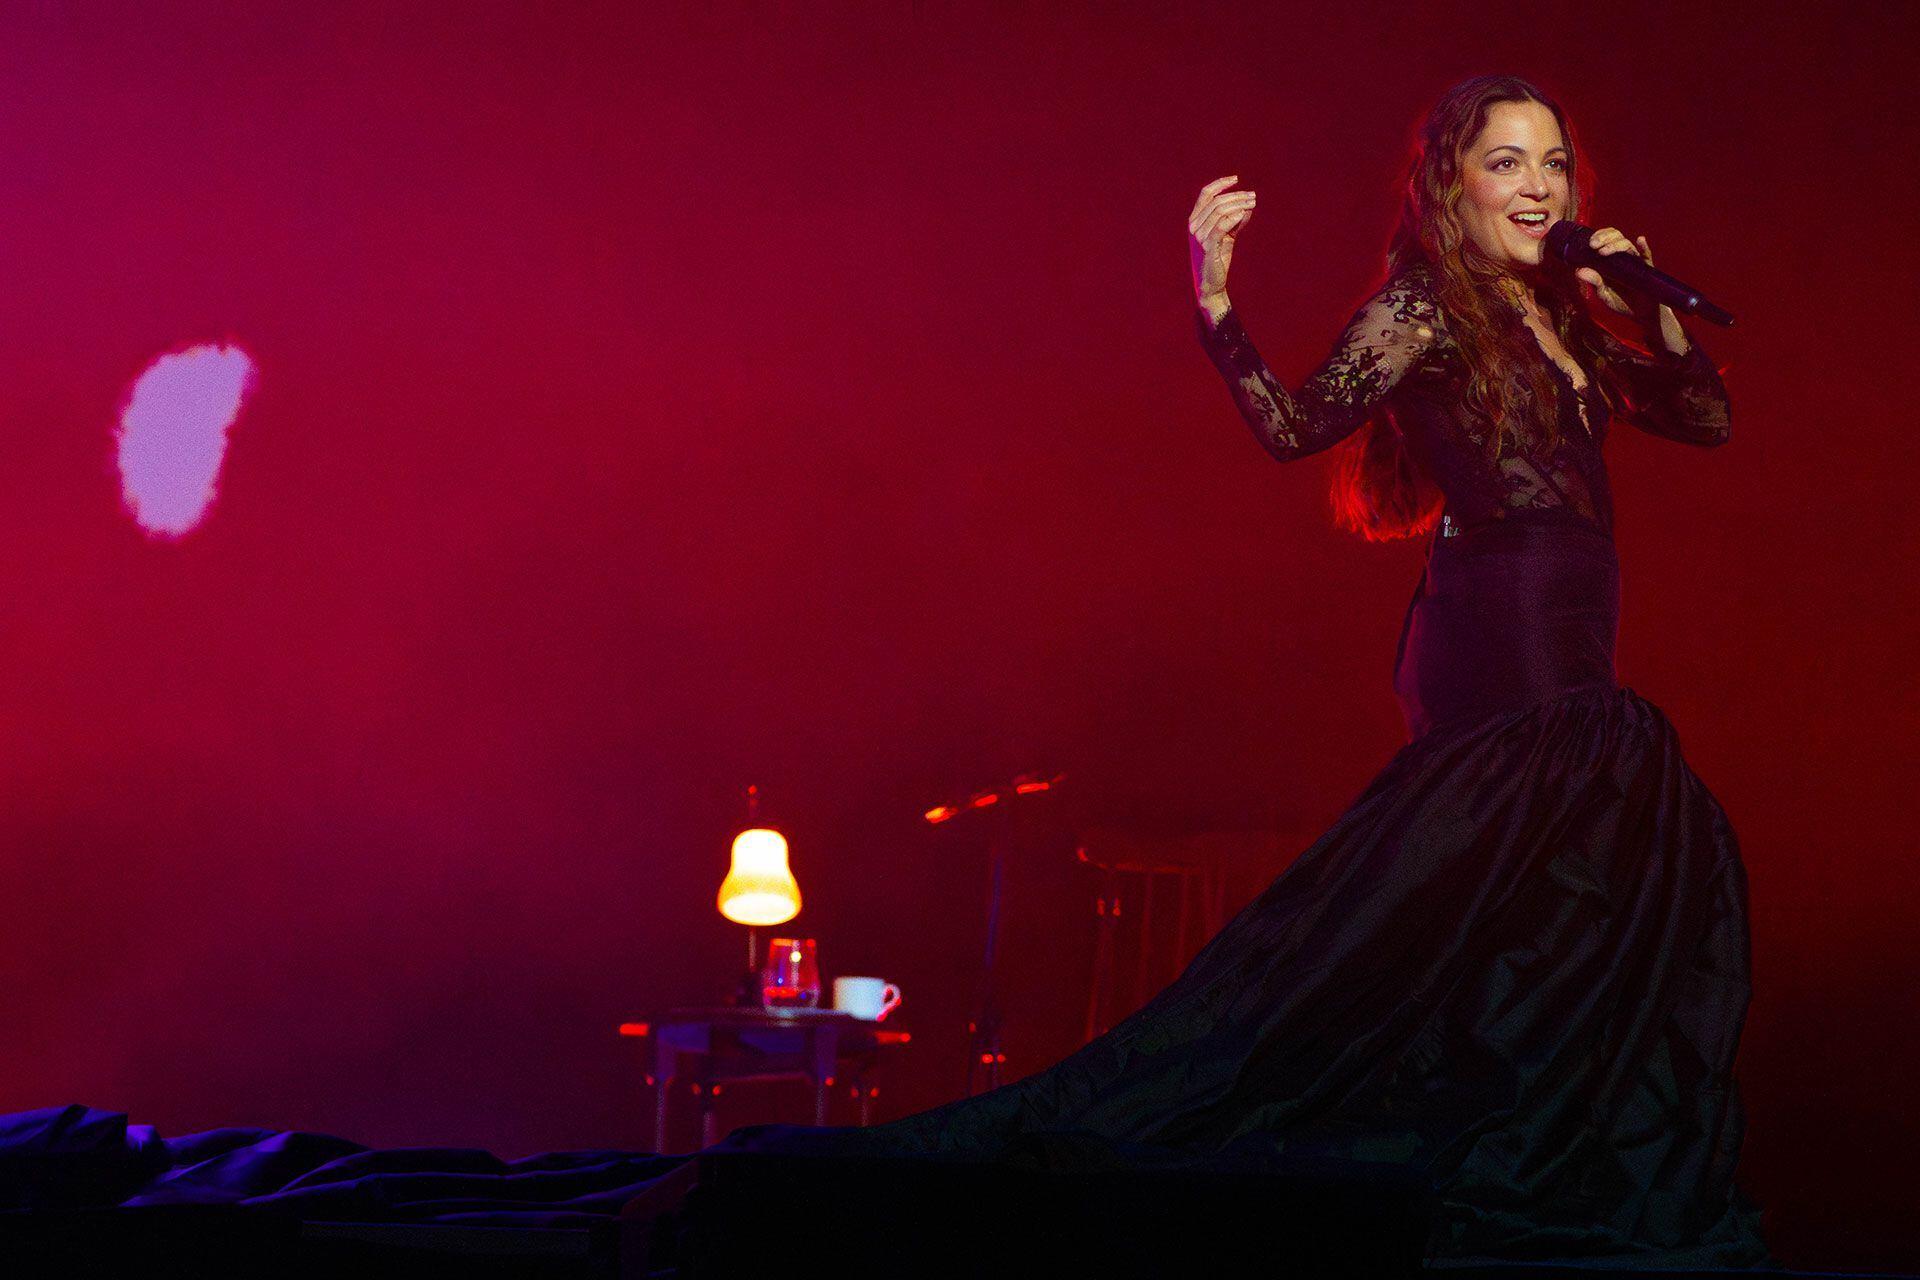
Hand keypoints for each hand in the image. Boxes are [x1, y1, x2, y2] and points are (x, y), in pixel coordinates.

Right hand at [1188, 175, 1255, 305]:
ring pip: (1219, 212)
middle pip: (1216, 202)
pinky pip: (1220, 227)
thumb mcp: (1226, 236)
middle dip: (1236, 196)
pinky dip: (1233, 218)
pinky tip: (1244, 213)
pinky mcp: (1208, 248)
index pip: (1205, 195)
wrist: (1211, 284)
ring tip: (1252, 204)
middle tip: (1252, 197)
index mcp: (1194, 221)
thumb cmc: (1218, 258)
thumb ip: (1235, 221)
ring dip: (1239, 205)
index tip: (1236, 179)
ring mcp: (1199, 238)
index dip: (1220, 184)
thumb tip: (1248, 207)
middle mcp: (1193, 227)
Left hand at [1574, 227, 1660, 326]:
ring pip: (1627, 245)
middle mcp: (1622, 257)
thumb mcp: (1603, 294)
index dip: (1598, 237)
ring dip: (1615, 245)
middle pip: (1616, 237)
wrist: (1640, 314)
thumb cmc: (1621, 301)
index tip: (1589, 243)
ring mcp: (1635, 261)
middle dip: (1604, 237)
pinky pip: (1647, 255)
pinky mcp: (1647, 268)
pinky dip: (1644, 247)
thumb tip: (1578, 270)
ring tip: (1603, 252)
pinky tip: (1640, 241)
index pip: (1605, 240)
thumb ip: (1593, 282)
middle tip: (1593, 244)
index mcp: (1610, 260)